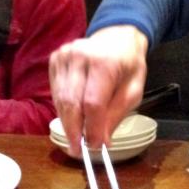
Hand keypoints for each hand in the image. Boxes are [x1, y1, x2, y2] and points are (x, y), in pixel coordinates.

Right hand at [49, 25, 147, 153]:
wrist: (117, 37)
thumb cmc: (128, 65)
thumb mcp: (134, 91)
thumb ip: (116, 115)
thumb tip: (100, 142)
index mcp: (104, 62)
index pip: (92, 103)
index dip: (92, 128)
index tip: (95, 147)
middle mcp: (79, 56)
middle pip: (71, 103)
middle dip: (75, 131)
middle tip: (79, 151)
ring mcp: (64, 56)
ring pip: (60, 100)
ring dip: (68, 122)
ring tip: (77, 137)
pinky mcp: (55, 59)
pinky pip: (55, 92)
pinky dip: (63, 109)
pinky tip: (73, 116)